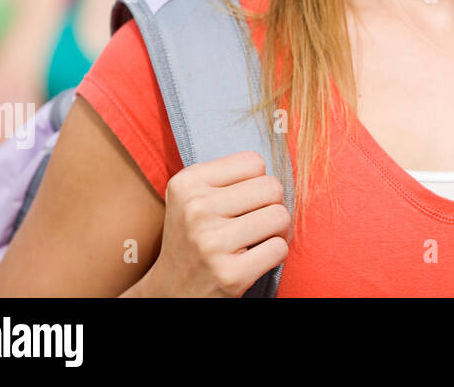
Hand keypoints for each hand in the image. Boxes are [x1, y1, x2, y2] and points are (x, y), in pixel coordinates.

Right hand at [141, 152, 289, 296]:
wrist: (171, 291)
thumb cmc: (194, 237)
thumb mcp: (194, 197)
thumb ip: (230, 176)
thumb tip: (282, 162)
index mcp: (186, 183)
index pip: (254, 161)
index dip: (256, 182)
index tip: (240, 201)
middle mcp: (195, 209)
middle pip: (272, 187)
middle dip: (270, 205)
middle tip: (252, 222)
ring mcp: (211, 243)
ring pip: (281, 216)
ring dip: (276, 230)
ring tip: (254, 239)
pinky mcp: (230, 274)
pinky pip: (280, 248)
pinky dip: (275, 254)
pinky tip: (253, 259)